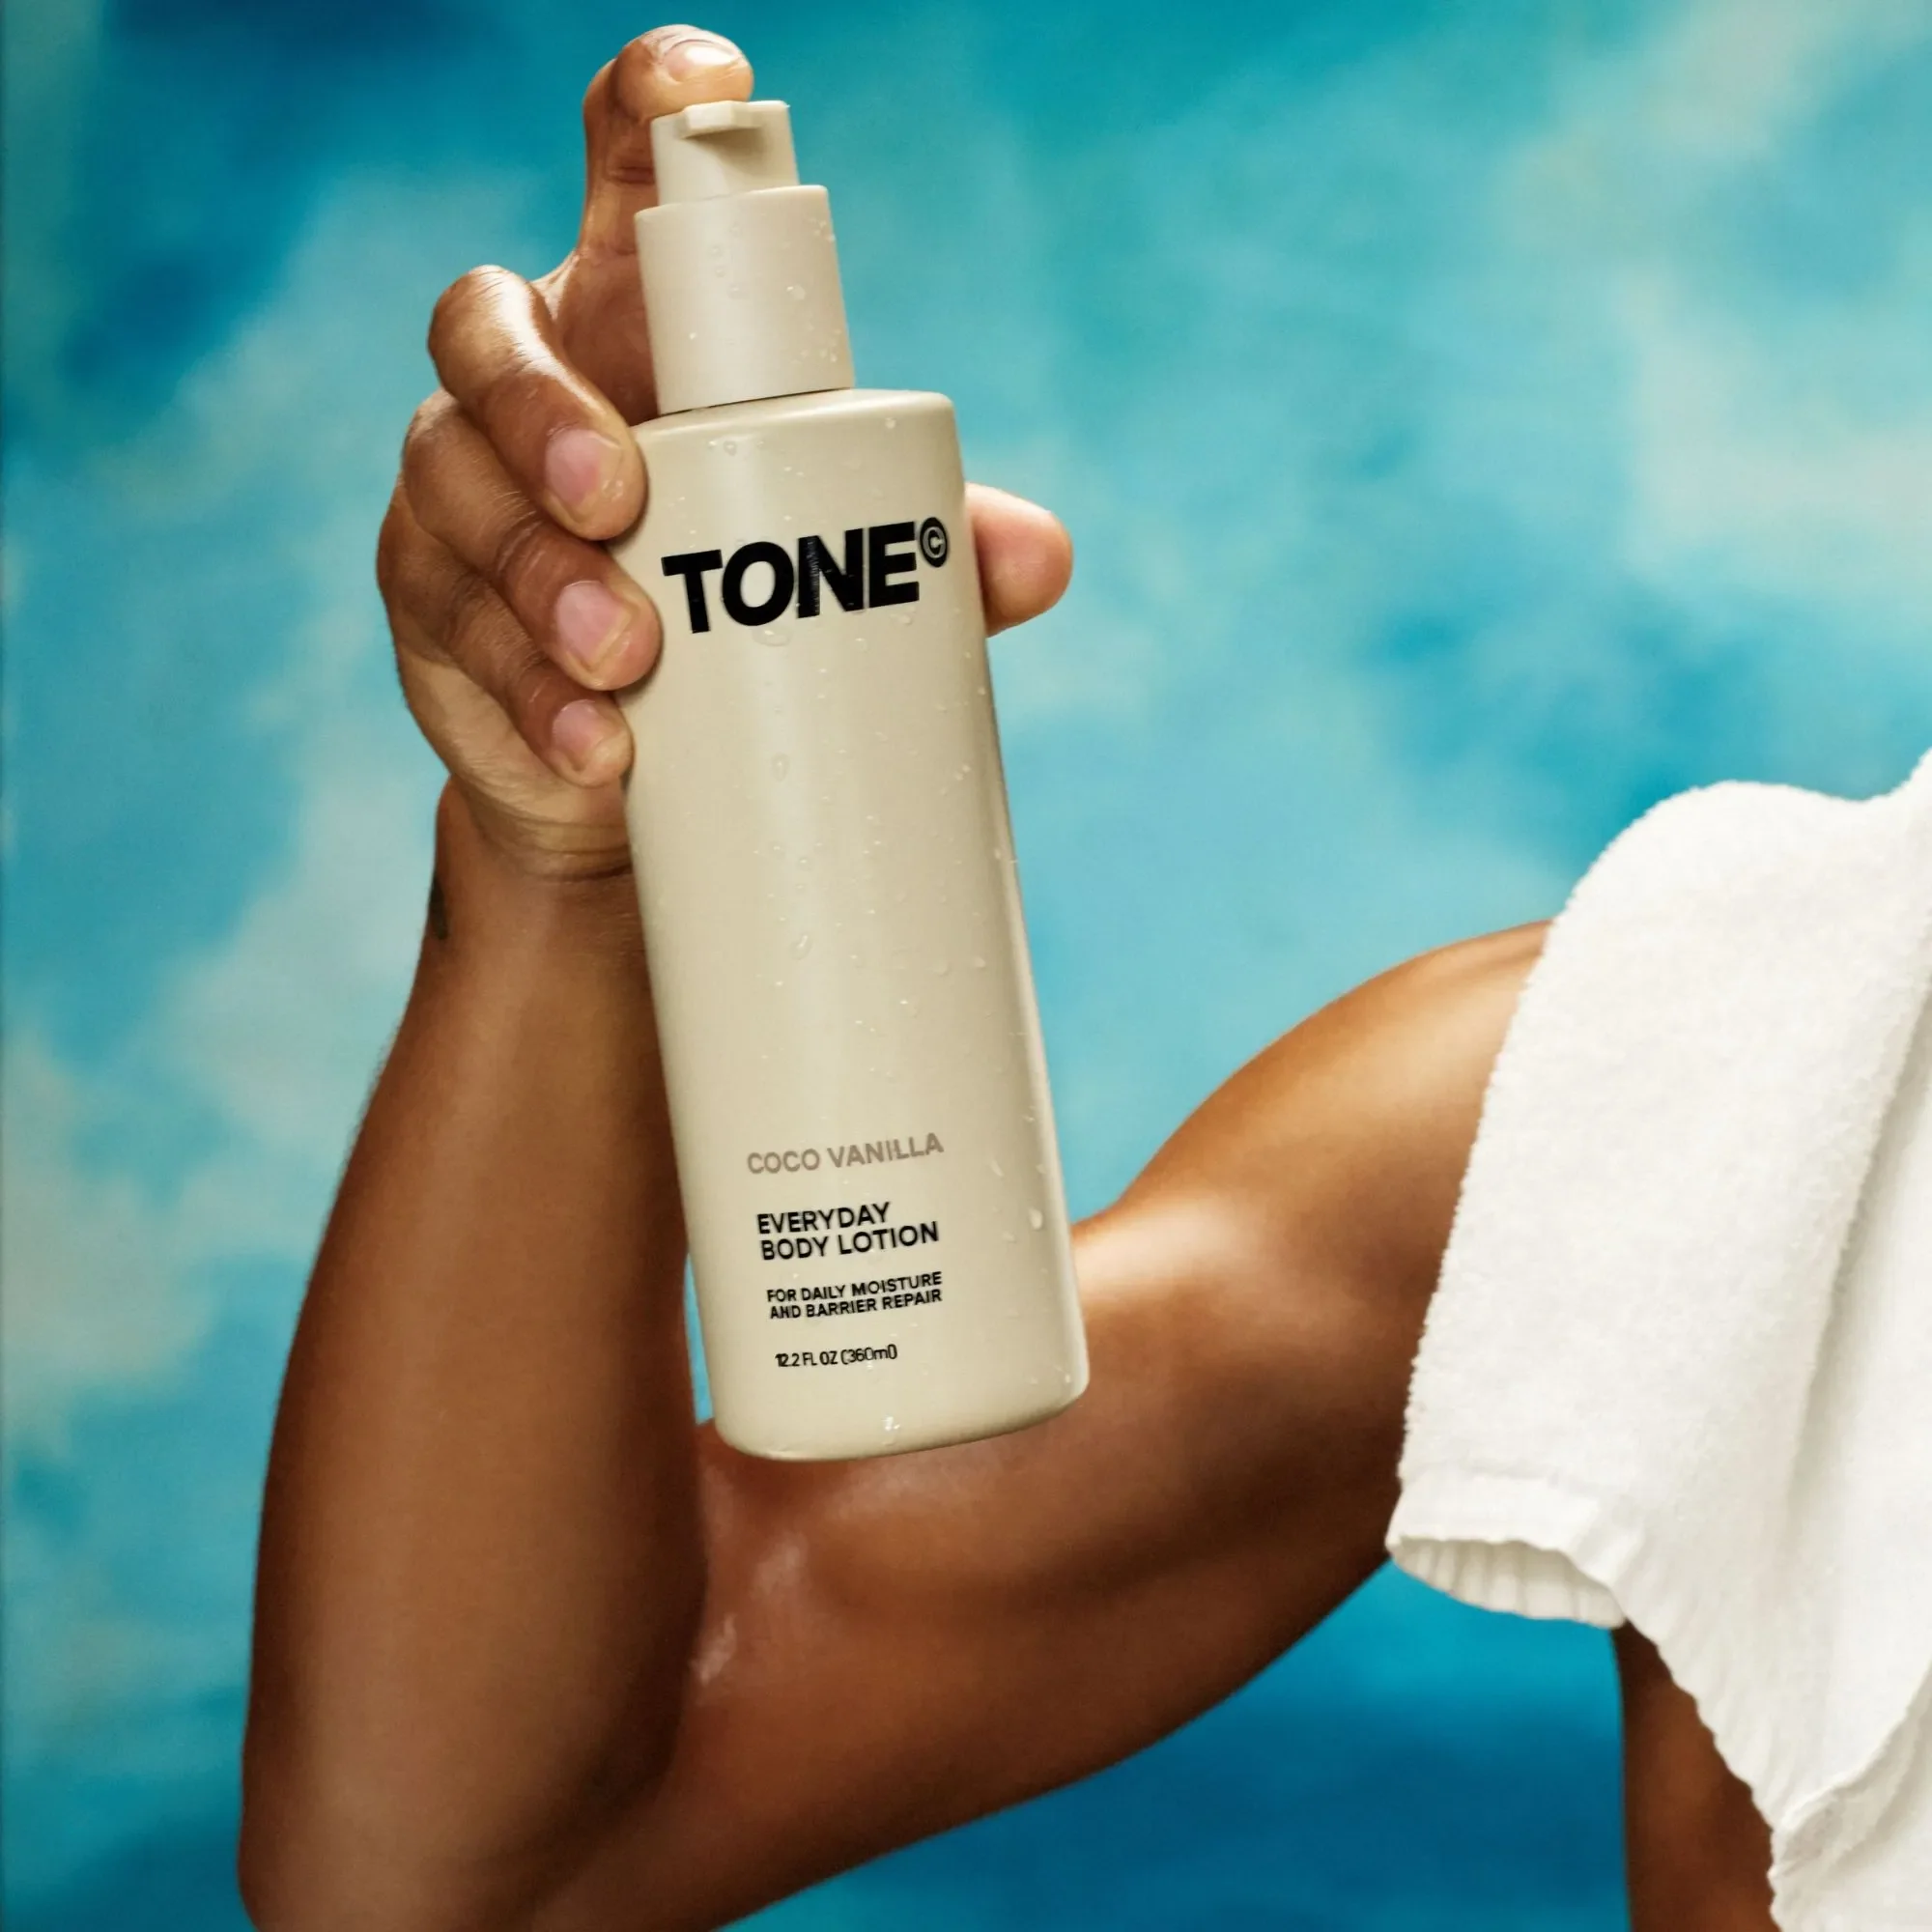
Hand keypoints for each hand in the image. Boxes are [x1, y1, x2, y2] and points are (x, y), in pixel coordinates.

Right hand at [376, 25, 1074, 877]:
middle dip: (546, 409)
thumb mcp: (834, 568)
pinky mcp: (432, 610)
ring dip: (538, 569)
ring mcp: (462, 496)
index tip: (710, 92)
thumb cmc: (736, 618)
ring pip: (456, 484)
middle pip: (486, 331)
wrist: (627, 774)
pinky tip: (595, 740)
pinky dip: (527, 687)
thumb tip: (1040, 557)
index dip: (648, 107)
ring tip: (625, 654)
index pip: (621, 177)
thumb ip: (927, 548)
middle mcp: (527, 386)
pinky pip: (452, 626)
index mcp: (629, 325)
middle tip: (628, 498)